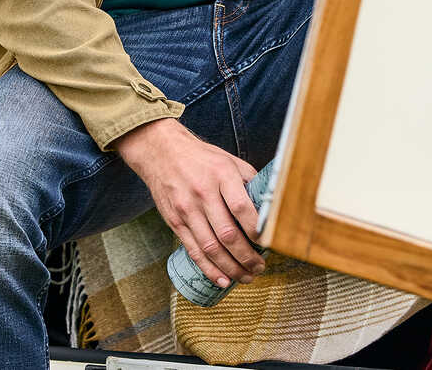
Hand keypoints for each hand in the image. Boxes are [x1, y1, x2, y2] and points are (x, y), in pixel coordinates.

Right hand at [112, 118, 263, 287]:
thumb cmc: (201, 157)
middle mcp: (203, 193)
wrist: (162, 152)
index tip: (268, 243)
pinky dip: (209, 269)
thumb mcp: (228, 160)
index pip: (241, 208)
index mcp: (221, 174)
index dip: (256, 230)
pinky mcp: (175, 221)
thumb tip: (269, 204)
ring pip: (211, 247)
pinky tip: (223, 279)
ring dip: (231, 268)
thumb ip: (248, 181)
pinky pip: (194, 250)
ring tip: (246, 277)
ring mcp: (187, 209)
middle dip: (247, 257)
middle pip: (227, 234)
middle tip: (260, 267)